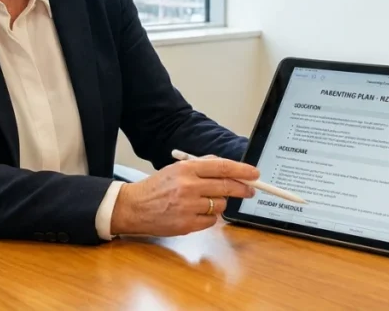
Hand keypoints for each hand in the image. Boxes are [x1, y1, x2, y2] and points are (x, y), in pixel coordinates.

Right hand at [110, 156, 259, 236]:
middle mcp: (188, 186)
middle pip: (226, 186)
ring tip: (203, 203)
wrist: (134, 207)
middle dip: (242, 189)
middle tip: (249, 190)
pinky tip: (196, 214)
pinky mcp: (187, 224)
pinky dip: (209, 218)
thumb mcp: (176, 169)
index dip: (242, 170)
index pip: (222, 167)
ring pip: (220, 205)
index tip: (254, 174)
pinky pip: (211, 221)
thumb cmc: (156, 188)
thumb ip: (200, 166)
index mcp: (186, 169)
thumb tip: (226, 166)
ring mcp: (188, 206)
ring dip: (218, 204)